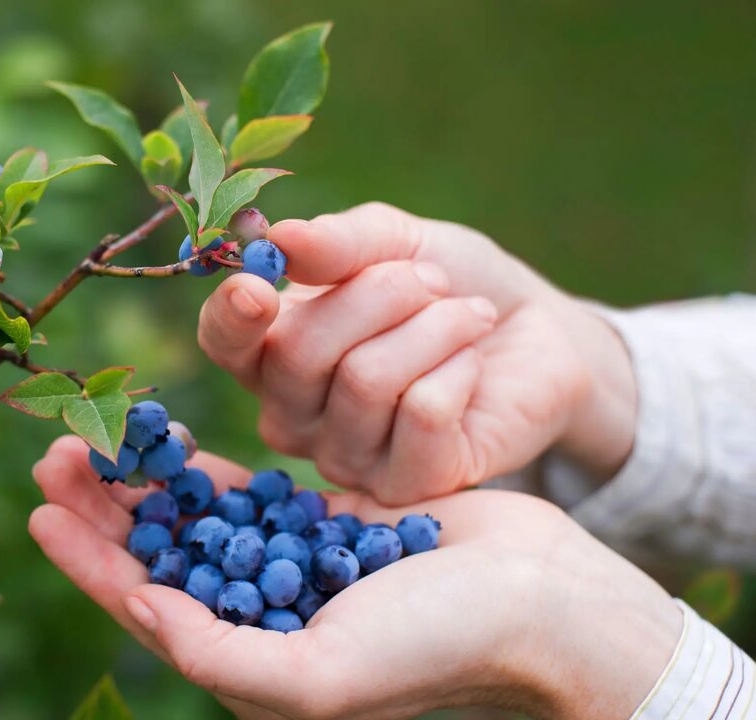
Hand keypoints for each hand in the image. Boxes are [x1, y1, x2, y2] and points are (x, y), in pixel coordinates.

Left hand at [29, 436, 680, 719]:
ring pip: (193, 519)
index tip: (39, 511)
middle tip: (56, 452)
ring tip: (96, 435)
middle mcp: (259, 617)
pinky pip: (246, 492)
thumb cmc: (435, 648)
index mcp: (250, 664)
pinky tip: (168, 440)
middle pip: (159, 556)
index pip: (145, 608)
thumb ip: (220, 655)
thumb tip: (141, 610)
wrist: (537, 600)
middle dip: (103, 508)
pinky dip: (204, 469)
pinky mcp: (321, 523)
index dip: (88, 562)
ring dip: (143, 481)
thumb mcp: (319, 675)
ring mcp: (289, 567)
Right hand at [198, 203, 637, 503]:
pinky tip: (472, 366)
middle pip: (299, 353)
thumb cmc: (448, 284)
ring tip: (467, 316)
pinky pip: (422, 414)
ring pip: (365, 381)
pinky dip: (459, 368)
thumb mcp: (396, 242)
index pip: (223, 342)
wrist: (535, 333)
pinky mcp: (407, 485)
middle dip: (378, 294)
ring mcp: (346, 458)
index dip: (231, 318)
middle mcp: (294, 414)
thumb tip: (280, 239)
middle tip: (431, 281)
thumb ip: (338, 243)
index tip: (260, 287)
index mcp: (271, 350)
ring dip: (433, 327)